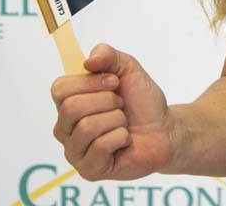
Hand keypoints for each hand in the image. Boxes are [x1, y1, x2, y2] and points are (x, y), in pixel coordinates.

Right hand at [50, 43, 174, 180]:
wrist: (165, 128)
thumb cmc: (141, 102)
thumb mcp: (128, 68)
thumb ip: (107, 55)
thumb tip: (88, 61)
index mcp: (68, 103)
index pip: (59, 88)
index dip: (89, 82)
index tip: (113, 82)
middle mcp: (65, 128)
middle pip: (71, 107)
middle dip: (107, 101)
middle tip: (121, 105)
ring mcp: (75, 151)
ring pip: (87, 127)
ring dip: (116, 119)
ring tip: (123, 123)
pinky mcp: (89, 170)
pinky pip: (101, 146)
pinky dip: (122, 137)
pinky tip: (125, 140)